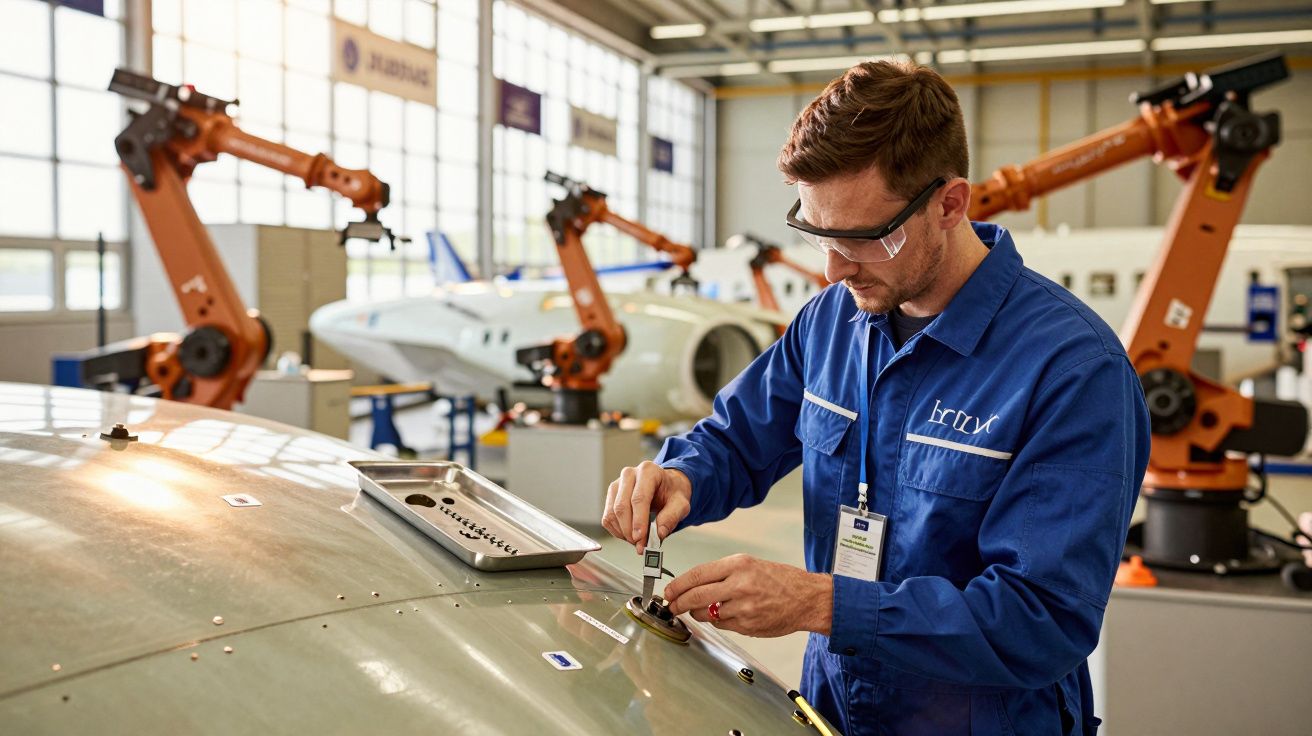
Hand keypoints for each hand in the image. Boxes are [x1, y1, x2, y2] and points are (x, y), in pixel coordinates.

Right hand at [601, 461, 691, 552]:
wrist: (666, 486)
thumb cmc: (672, 493)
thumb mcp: (681, 504)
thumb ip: (672, 518)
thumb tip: (658, 534)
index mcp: (648, 471)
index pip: (639, 498)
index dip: (638, 520)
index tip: (640, 538)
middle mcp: (629, 474)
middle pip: (622, 506)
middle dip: (630, 530)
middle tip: (640, 545)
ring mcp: (617, 484)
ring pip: (612, 513)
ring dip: (623, 533)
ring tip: (638, 540)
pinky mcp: (611, 496)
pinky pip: (607, 518)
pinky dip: (617, 531)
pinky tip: (630, 534)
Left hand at [663, 554, 832, 637]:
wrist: (807, 598)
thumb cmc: (780, 579)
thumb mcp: (750, 565)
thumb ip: (722, 573)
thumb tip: (693, 585)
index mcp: (738, 565)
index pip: (697, 575)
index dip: (678, 585)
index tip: (669, 590)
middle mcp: (739, 585)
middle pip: (696, 596)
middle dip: (679, 603)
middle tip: (672, 605)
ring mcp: (743, 607)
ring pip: (706, 613)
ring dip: (698, 613)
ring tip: (700, 610)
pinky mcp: (747, 625)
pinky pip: (721, 624)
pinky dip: (717, 620)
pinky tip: (725, 614)